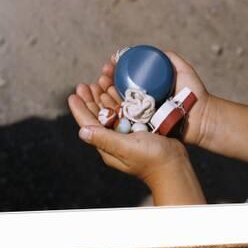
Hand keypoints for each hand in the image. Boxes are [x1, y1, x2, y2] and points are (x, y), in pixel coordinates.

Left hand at [67, 83, 205, 204]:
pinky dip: (119, 98)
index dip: (79, 109)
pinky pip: (125, 110)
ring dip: (104, 96)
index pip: (88, 123)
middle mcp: (114, 137)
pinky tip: (117, 88)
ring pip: (111, 110)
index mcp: (107, 144)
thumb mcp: (125, 148)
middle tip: (84, 84)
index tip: (73, 94)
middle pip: (97, 115)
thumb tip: (82, 131)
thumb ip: (105, 139)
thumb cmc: (151, 159)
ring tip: (99, 81)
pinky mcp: (139, 127)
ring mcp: (126, 132)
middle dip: (91, 98)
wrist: (175, 166)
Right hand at [98, 50, 212, 147]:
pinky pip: (124, 120)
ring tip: (99, 84)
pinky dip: (111, 112)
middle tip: (101, 75)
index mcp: (147, 90)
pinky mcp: (142, 129)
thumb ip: (171, 59)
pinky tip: (103, 102)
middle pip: (117, 90)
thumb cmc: (195, 94)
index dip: (114, 70)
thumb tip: (152, 51)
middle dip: (105, 81)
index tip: (109, 63)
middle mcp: (142, 103)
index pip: (125, 78)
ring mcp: (141, 117)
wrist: (202, 117)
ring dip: (104, 94)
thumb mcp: (183, 70)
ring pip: (116, 104)